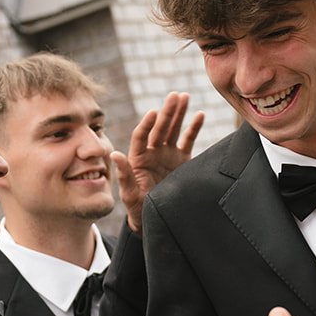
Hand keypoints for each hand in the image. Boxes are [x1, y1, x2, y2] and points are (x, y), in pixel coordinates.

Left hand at [113, 92, 204, 231]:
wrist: (154, 219)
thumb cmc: (139, 209)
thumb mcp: (129, 194)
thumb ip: (124, 175)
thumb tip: (115, 154)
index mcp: (138, 158)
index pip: (141, 136)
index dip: (147, 124)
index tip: (154, 112)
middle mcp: (153, 152)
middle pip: (159, 128)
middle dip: (167, 112)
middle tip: (175, 96)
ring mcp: (167, 154)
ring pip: (173, 129)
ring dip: (179, 113)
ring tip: (185, 97)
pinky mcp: (181, 160)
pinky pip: (188, 140)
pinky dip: (193, 128)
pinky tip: (199, 114)